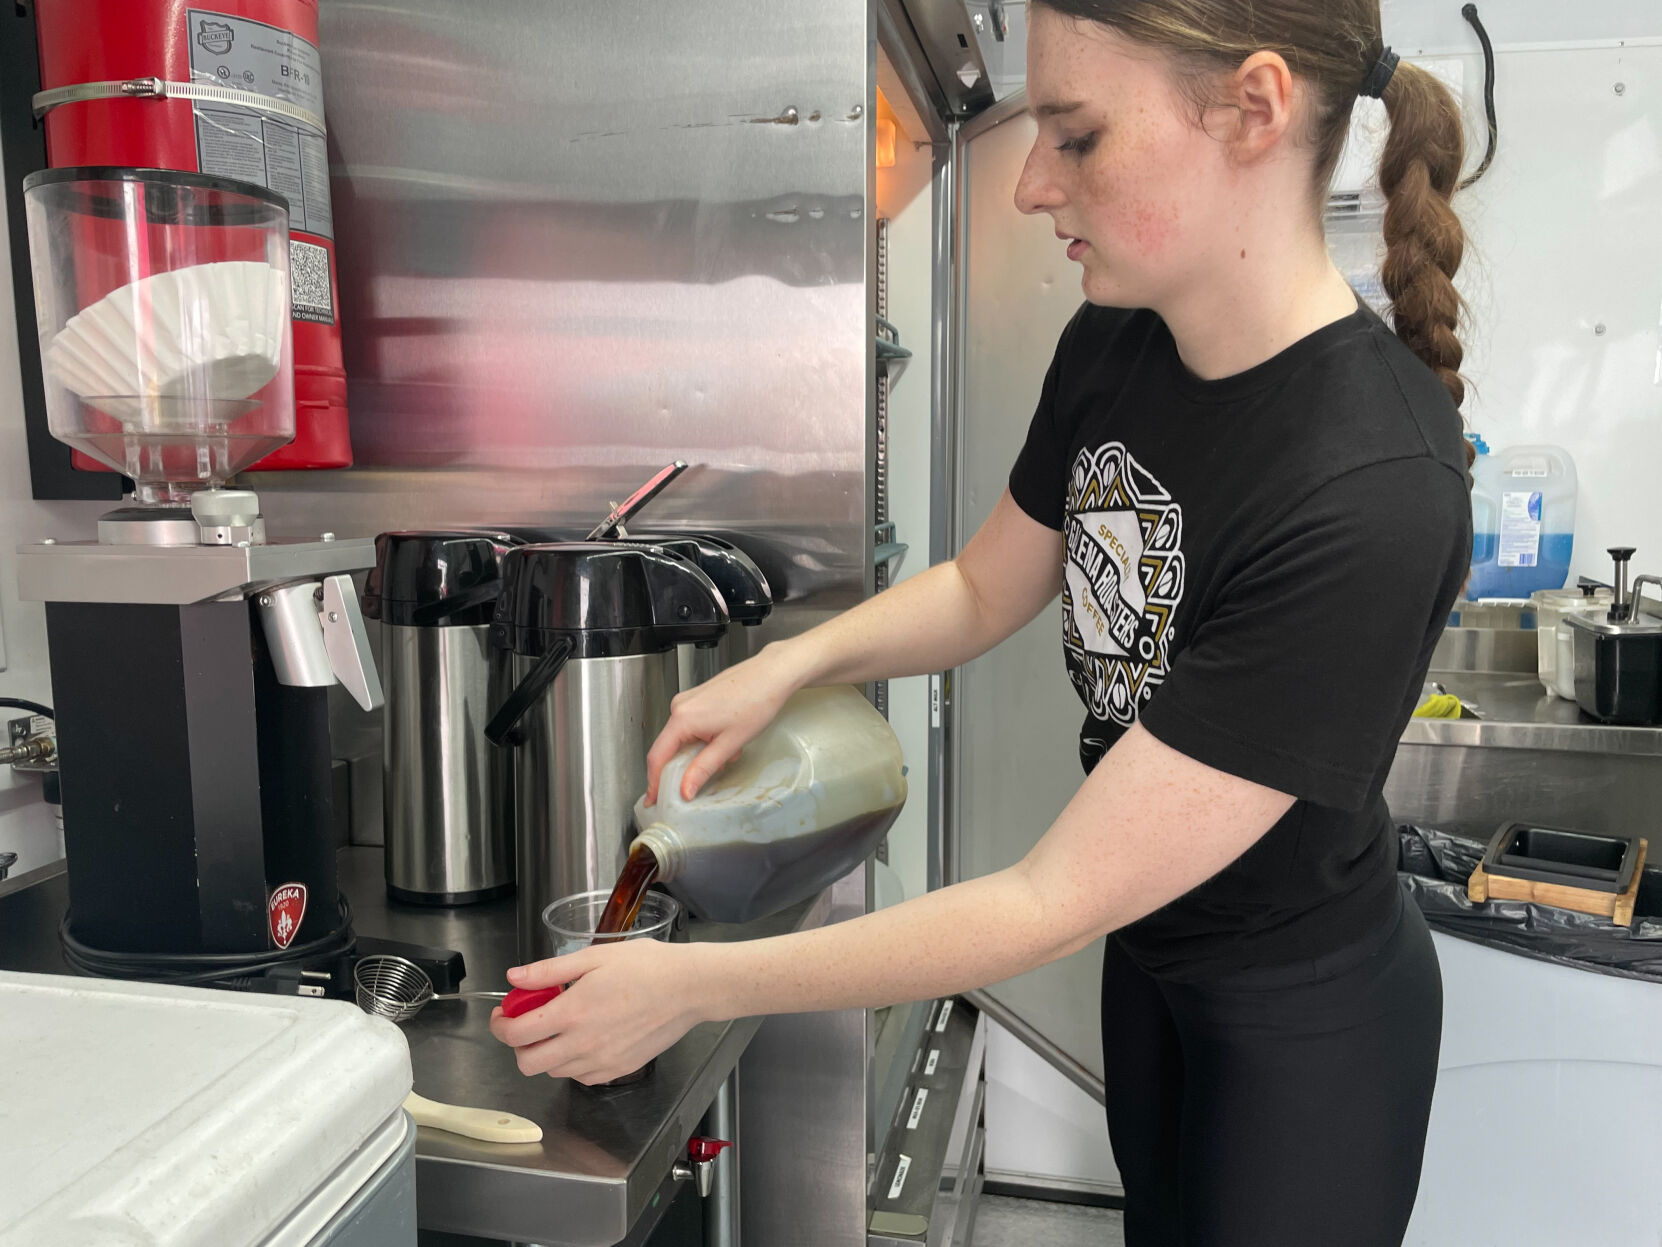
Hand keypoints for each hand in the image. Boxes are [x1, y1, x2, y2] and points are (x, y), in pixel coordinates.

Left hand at [489, 941, 707, 1083]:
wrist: (688, 988)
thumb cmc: (647, 967)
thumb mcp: (593, 957)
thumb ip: (549, 971)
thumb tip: (515, 977)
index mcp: (572, 1013)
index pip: (516, 1034)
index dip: (501, 1024)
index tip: (505, 1013)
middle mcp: (582, 1044)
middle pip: (527, 1063)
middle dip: (518, 1044)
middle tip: (527, 1022)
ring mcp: (601, 1062)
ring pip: (552, 1071)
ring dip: (545, 1052)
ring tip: (560, 1026)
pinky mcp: (617, 1070)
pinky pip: (579, 1076)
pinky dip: (571, 1062)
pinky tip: (583, 1039)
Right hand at [644, 643, 806, 802]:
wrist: (772, 674)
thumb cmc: (757, 701)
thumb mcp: (730, 743)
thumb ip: (703, 768)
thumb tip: (685, 789)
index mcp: (682, 717)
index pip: (657, 756)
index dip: (653, 781)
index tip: (653, 798)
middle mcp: (680, 706)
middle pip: (667, 747)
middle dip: (680, 768)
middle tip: (690, 787)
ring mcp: (688, 700)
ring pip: (682, 737)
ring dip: (698, 753)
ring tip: (728, 753)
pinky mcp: (698, 698)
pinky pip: (691, 726)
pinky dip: (704, 739)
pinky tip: (726, 739)